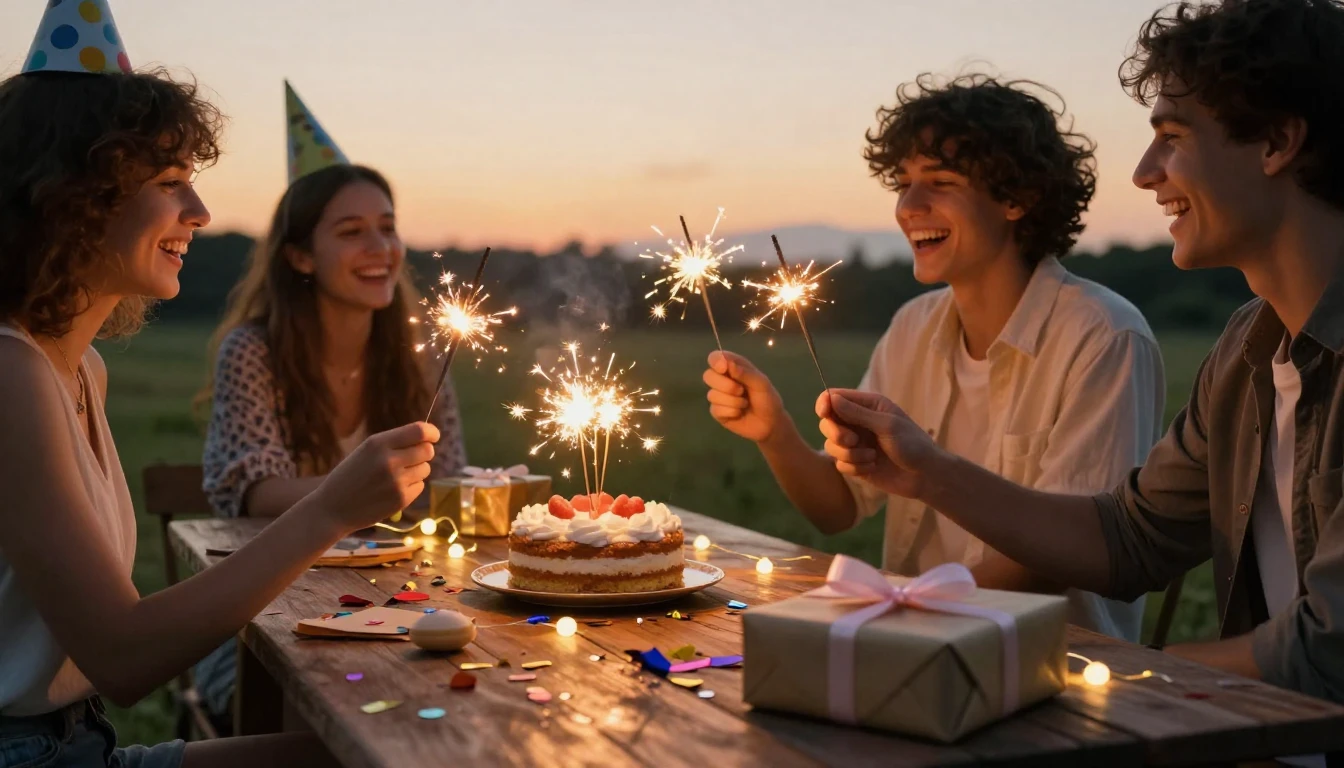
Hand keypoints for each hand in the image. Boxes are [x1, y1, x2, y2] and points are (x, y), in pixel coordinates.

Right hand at [311, 422, 438, 532]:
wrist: (332, 509)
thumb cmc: (350, 477)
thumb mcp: (365, 451)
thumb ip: (393, 443)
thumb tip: (426, 438)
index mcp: (378, 443)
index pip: (419, 431)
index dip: (431, 432)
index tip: (434, 436)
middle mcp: (390, 460)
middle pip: (427, 450)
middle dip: (424, 453)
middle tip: (412, 458)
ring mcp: (397, 481)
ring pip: (425, 469)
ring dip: (417, 470)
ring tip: (396, 476)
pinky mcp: (401, 499)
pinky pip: (420, 486)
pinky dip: (412, 486)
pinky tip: (393, 490)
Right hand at [703, 351, 787, 444]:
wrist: (771, 423)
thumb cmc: (767, 399)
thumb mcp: (761, 383)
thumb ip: (745, 372)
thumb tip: (727, 363)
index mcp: (733, 367)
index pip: (715, 358)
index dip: (716, 361)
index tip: (724, 368)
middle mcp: (723, 380)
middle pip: (708, 376)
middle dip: (725, 385)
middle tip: (741, 390)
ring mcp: (719, 396)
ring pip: (712, 395)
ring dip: (732, 401)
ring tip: (745, 404)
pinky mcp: (717, 412)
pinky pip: (715, 409)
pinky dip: (730, 411)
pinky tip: (739, 413)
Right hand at [816, 389, 937, 499]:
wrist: (925, 476)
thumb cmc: (912, 444)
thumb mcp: (886, 425)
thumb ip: (857, 413)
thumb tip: (831, 398)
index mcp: (867, 405)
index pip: (834, 398)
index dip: (825, 404)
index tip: (825, 413)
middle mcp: (858, 422)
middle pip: (827, 422)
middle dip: (836, 433)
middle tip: (853, 441)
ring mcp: (856, 444)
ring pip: (831, 445)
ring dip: (849, 454)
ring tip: (871, 458)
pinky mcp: (855, 463)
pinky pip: (840, 464)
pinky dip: (854, 467)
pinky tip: (873, 467)